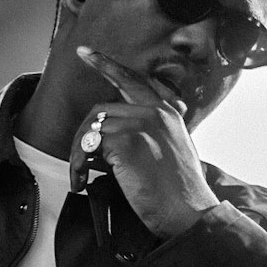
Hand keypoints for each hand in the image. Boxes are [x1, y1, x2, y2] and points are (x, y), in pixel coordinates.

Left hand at [71, 46, 218, 240]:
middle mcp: (155, 112)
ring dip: (78, 156)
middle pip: (102, 110)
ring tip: (80, 178)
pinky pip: (88, 146)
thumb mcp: (172, 153)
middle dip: (81, 137)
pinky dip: (78, 165)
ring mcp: (142, 125)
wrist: (190, 214)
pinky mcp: (127, 143)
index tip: (85, 53)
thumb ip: (150, 136)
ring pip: (92, 129)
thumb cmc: (179, 194)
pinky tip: (82, 181)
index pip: (133, 80)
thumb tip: (108, 143)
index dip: (106, 64)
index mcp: (167, 112)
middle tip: (76, 162)